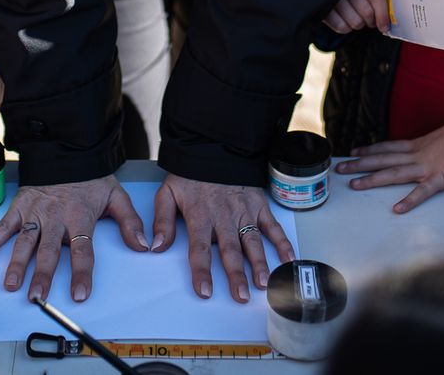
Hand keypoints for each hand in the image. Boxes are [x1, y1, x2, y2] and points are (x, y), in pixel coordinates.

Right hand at [0, 175, 147, 302]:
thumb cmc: (91, 178)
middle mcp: (56, 217)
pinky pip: (4, 225)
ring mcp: (35, 212)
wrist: (67, 149)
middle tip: (38, 297)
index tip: (80, 294)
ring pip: (24, 242)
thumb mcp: (116, 196)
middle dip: (42, 276)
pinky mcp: (20, 206)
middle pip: (49, 251)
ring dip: (16, 264)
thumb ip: (129, 222)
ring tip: (11, 285)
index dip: (81, 273)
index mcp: (80, 217)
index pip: (82, 249)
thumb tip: (143, 245)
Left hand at [151, 175, 294, 302]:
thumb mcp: (167, 193)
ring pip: (253, 242)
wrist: (213, 148)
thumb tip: (155, 247)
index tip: (205, 291)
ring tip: (263, 284)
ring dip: (259, 264)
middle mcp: (224, 217)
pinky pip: (273, 226)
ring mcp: (244, 212)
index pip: (200, 249)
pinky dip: (282, 243)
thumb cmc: (190, 175)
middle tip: (240, 296)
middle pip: (230, 250)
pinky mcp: (259, 206)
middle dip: (236, 275)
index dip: (202, 271)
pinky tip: (288, 259)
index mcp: (200, 216)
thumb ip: (162, 221)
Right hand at [323, 0, 389, 34]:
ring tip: (356, 17)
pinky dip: (345, 27)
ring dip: (358, 24)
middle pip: (366, 11)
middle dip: (371, 21)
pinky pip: (340, 26)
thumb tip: (387, 22)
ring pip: (355, 21)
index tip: (385, 26)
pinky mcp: (323, 5)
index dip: (383, 14)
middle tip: (370, 21)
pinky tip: (345, 20)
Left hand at [334, 115, 443, 212]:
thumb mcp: (439, 139)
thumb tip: (424, 152)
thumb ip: (428, 147)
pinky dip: (409, 201)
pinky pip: (421, 192)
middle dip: (359, 164)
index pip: (387, 147)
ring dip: (372, 179)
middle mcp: (415, 155)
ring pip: (393, 174)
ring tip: (355, 185)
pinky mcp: (439, 179)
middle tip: (340, 168)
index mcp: (416, 145)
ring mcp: (425, 167)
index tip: (353, 151)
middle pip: (382, 160)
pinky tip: (398, 209)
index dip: (369, 150)